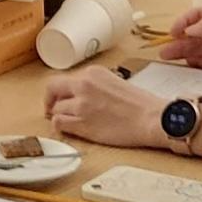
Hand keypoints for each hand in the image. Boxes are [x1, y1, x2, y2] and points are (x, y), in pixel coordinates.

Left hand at [41, 66, 164, 149]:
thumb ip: (94, 85)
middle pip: (52, 89)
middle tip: (52, 108)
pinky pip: (59, 123)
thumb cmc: (140, 104)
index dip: (60, 90)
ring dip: (59, 115)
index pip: (65, 78)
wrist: (151, 119)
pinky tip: (68, 128)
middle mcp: (83, 85)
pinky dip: (60, 126)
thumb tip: (80, 93)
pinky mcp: (82, 124)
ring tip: (69, 121)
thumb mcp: (115, 82)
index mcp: (92, 73)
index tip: (60, 97)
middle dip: (50, 99)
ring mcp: (81, 105)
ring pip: (55, 109)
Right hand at [157, 6, 201, 79]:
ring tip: (169, 58)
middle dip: (178, 41)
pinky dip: (196, 63)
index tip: (173, 32)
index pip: (197, 16)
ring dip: (183, 52)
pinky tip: (186, 64)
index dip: (183, 22)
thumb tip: (190, 29)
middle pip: (195, 35)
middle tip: (164, 50)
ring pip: (198, 49)